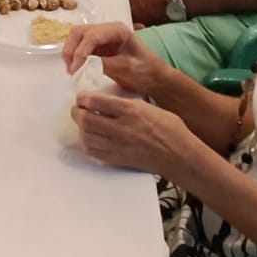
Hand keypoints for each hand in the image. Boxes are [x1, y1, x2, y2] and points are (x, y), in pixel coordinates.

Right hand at [62, 20, 163, 98]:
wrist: (156, 79)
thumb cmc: (147, 72)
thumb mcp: (127, 68)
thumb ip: (105, 64)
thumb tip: (83, 64)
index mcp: (117, 30)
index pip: (91, 36)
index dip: (80, 51)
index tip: (75, 70)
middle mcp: (107, 30)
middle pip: (80, 32)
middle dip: (71, 50)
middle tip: (71, 70)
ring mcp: (101, 38)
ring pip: (77, 39)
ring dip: (70, 53)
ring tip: (72, 71)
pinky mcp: (98, 49)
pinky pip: (80, 48)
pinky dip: (74, 58)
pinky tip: (76, 70)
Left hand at [72, 95, 199, 181]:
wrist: (179, 155)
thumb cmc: (170, 128)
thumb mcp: (148, 106)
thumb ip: (128, 104)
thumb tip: (110, 102)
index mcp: (130, 109)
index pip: (96, 101)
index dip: (83, 98)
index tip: (81, 97)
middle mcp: (121, 127)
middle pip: (86, 119)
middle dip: (77, 113)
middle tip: (77, 110)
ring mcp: (118, 145)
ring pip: (87, 136)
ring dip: (81, 129)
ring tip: (83, 124)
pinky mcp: (118, 159)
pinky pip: (94, 152)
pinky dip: (87, 144)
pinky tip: (90, 140)